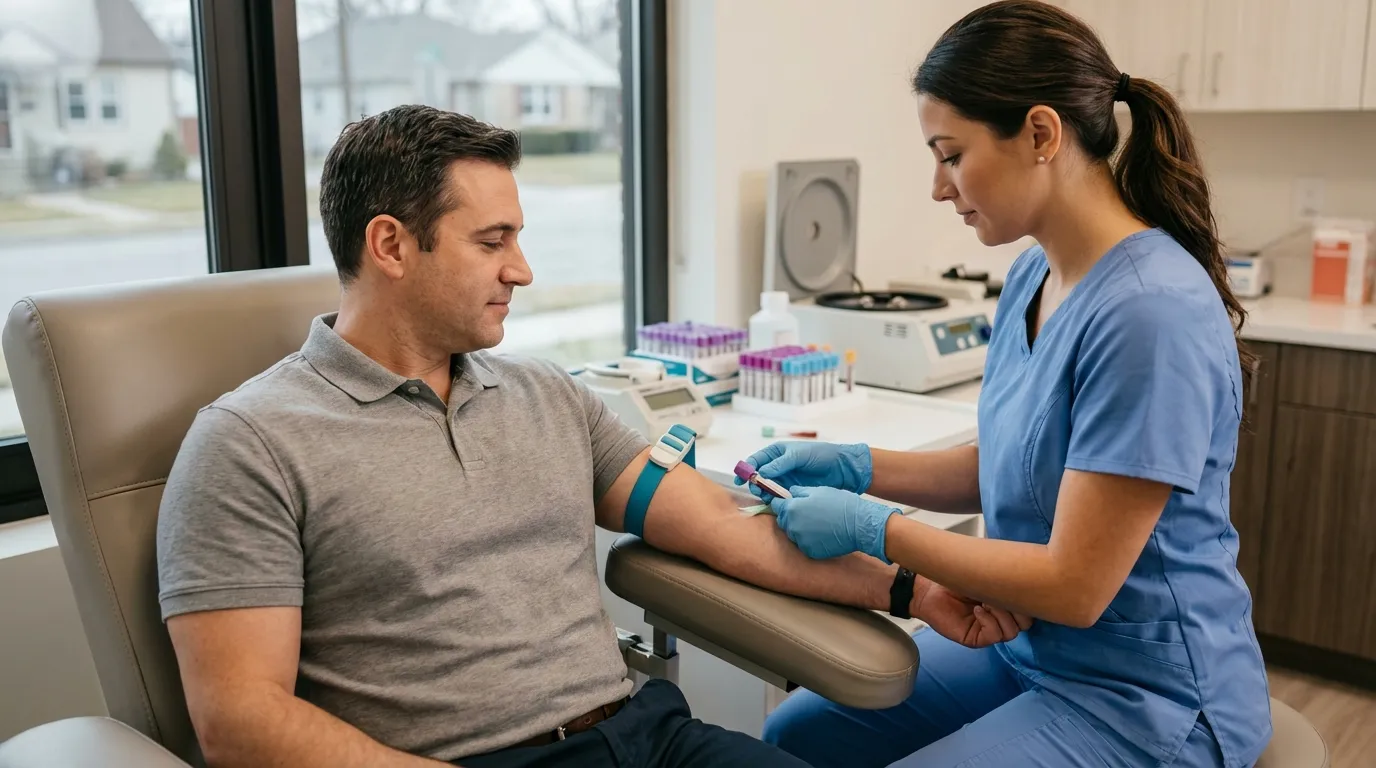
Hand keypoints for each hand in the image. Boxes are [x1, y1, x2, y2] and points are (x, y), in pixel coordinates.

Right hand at [738, 441, 872, 498]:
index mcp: (777, 453)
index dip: (747, 469)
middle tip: (756, 489)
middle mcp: (778, 466)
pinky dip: (773, 500)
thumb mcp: (800, 455)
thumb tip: (762, 472)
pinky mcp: (791, 491)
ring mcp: (784, 479)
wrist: (842, 469)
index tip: (741, 478)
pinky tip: (774, 502)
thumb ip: (781, 464)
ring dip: (763, 492)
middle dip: (754, 483)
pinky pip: (777, 496)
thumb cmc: (821, 455)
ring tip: (766, 496)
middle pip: (758, 476)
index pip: (756, 460)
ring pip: (766, 488)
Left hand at [770, 486, 897, 561]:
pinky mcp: (810, 551)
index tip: (788, 503)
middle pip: (783, 521)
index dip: (782, 503)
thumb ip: (800, 491)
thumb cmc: (840, 503)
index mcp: (792, 508)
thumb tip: (790, 492)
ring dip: (799, 529)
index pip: (777, 506)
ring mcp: (800, 540)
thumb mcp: (818, 490)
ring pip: (793, 534)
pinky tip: (822, 534)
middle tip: (807, 513)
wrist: (858, 524)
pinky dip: (809, 541)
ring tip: (817, 524)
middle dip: (790, 516)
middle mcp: (792, 526)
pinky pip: (804, 545)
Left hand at [916, 581, 1033, 648]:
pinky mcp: (976, 639)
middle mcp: (1000, 618)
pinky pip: (994, 636)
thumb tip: (1027, 567)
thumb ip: (1004, 573)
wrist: (928, 587)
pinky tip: (977, 610)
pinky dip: (989, 622)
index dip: (1027, 598)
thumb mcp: (985, 572)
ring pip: (1012, 631)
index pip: (1030, 609)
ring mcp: (988, 630)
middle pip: (1026, 623)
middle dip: (1016, 607)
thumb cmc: (953, 578)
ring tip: (984, 601)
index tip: (1014, 584)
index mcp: (1005, 603)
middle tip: (998, 593)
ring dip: (1001, 614)